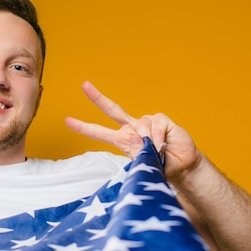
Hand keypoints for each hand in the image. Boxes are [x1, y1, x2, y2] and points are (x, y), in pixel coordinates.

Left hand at [65, 81, 201, 181]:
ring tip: (158, 152)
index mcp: (122, 139)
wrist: (182, 166)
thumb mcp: (143, 163)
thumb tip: (136, 137)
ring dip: (149, 141)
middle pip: (112, 110)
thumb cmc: (160, 165)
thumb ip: (136, 151)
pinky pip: (155, 124)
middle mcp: (131, 128)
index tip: (68, 121)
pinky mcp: (161, 119)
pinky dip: (158, 137)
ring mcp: (146, 122)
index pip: (100, 132)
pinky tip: (164, 144)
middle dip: (97, 97)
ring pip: (140, 125)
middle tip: (84, 85)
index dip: (84, 127)